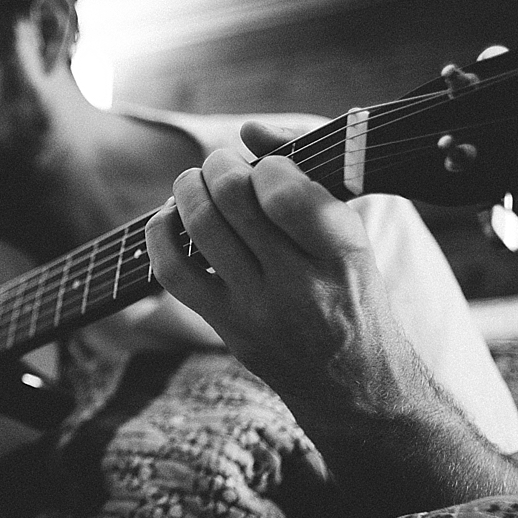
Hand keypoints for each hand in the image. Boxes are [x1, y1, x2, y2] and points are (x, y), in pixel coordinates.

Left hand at [146, 143, 419, 421]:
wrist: (353, 387)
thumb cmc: (354, 299)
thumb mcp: (356, 242)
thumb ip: (311, 184)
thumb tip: (249, 130)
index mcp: (342, 256)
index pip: (288, 194)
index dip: (267, 165)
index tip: (268, 166)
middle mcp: (299, 285)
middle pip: (235, 201)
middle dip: (220, 166)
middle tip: (222, 162)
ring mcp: (257, 310)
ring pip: (202, 229)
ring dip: (189, 189)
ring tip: (195, 181)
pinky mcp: (226, 327)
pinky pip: (174, 273)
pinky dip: (161, 234)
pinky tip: (170, 218)